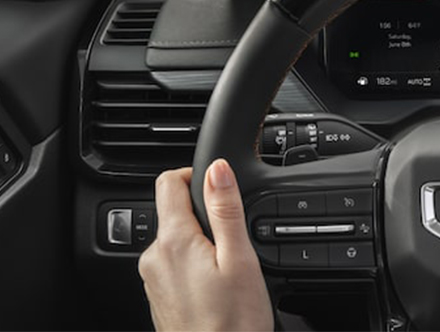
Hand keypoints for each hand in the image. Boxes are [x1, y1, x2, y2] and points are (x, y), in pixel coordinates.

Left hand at [138, 160, 272, 331]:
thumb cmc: (233, 323)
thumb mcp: (240, 259)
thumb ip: (226, 210)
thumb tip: (216, 169)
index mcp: (174, 242)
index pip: (168, 182)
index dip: (195, 174)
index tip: (220, 188)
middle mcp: (154, 258)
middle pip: (174, 212)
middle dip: (204, 214)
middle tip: (236, 238)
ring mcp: (153, 279)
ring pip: (176, 240)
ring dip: (202, 242)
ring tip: (231, 267)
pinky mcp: (159, 297)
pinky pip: (174, 265)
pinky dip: (196, 265)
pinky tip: (218, 286)